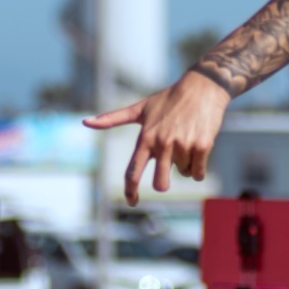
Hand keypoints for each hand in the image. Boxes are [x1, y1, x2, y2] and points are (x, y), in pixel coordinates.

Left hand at [83, 70, 230, 204]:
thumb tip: (85, 122)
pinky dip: (199, 165)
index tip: (132, 202)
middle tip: (167, 175)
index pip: (132, 172)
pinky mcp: (202, 146)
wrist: (203, 86)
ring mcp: (183, 145)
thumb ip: (113, 119)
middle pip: (161, 184)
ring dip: (185, 163)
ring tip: (186, 140)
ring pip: (184, 174)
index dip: (131, 191)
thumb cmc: (169, 98)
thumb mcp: (140, 108)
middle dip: (163, 184)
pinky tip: (199, 146)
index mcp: (146, 138)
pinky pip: (198, 172)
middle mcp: (163, 144)